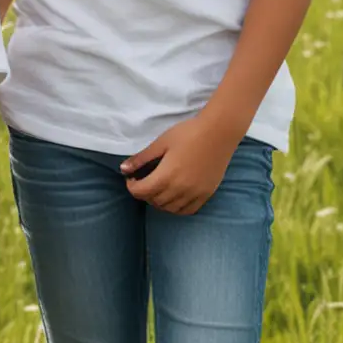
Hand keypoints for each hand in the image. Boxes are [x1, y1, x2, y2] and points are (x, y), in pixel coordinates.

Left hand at [120, 114, 240, 214]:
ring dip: (159, 202)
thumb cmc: (188, 133)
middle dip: (144, 193)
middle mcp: (181, 189)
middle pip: (154, 201)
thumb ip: (142, 158)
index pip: (141, 192)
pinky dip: (177, 208)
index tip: (131, 178)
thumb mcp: (161, 142)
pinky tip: (173, 197)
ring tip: (158, 189)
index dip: (131, 187)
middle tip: (143, 181)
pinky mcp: (207, 194)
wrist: (219, 132)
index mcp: (167, 175)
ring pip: (170, 208)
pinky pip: (188, 210)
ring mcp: (195, 194)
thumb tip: (123, 169)